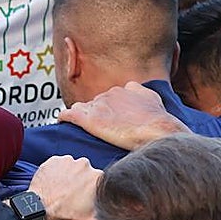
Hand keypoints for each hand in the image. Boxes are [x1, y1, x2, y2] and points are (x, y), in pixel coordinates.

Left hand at [28, 155, 100, 219]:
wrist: (41, 210)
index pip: (100, 180)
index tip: (86, 195)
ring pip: (72, 167)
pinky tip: (54, 184)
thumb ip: (107, 215)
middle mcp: (85, 165)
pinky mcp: (53, 160)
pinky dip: (57, 172)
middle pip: (86, 171)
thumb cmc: (65, 216)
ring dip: (69, 176)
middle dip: (81, 180)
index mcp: (97, 177)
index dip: (92, 188)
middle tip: (73, 193)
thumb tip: (115, 215)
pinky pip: (58, 164)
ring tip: (62, 189)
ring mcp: (68, 161)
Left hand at [58, 83, 188, 150]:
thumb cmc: (158, 120)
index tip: (110, 119)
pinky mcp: (89, 118)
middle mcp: (109, 94)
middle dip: (95, 114)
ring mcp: (98, 105)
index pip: (109, 97)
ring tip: (80, 129)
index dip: (108, 109)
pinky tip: (62, 123)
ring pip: (81, 108)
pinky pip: (68, 114)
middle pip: (95, 104)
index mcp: (124, 89)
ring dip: (81, 116)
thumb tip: (136, 93)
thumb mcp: (153, 99)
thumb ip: (141, 94)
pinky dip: (64, 118)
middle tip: (100, 130)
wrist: (157, 129)